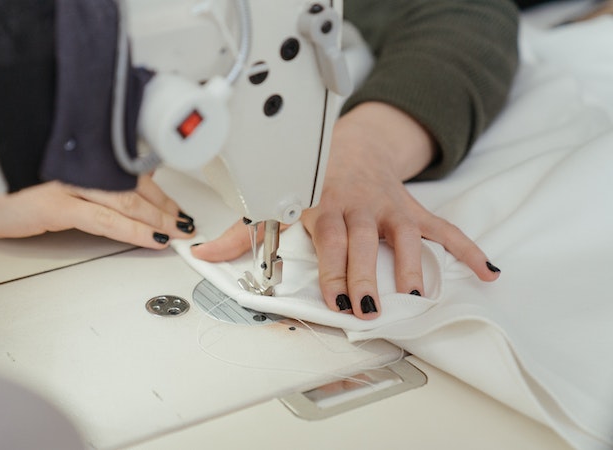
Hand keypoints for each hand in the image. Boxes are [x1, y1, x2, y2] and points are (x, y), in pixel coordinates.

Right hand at [0, 175, 194, 247]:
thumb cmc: (3, 189)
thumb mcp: (51, 186)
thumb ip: (84, 188)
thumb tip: (118, 199)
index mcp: (79, 159)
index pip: (130, 171)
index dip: (158, 190)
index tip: (174, 205)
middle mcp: (76, 165)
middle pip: (134, 186)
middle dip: (164, 207)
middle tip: (184, 223)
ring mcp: (66, 183)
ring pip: (127, 201)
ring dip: (158, 219)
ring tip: (176, 233)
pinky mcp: (55, 204)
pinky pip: (105, 219)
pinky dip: (134, 231)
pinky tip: (152, 239)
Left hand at [193, 102, 499, 319]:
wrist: (351, 144)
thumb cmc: (313, 180)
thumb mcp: (276, 202)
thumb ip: (242, 231)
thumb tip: (201, 254)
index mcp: (324, 206)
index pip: (328, 240)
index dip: (332, 269)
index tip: (335, 298)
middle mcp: (359, 206)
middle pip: (364, 243)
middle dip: (365, 274)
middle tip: (367, 305)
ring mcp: (391, 208)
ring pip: (406, 236)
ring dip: (412, 266)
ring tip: (416, 294)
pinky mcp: (415, 210)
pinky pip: (445, 229)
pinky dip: (468, 249)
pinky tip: (486, 272)